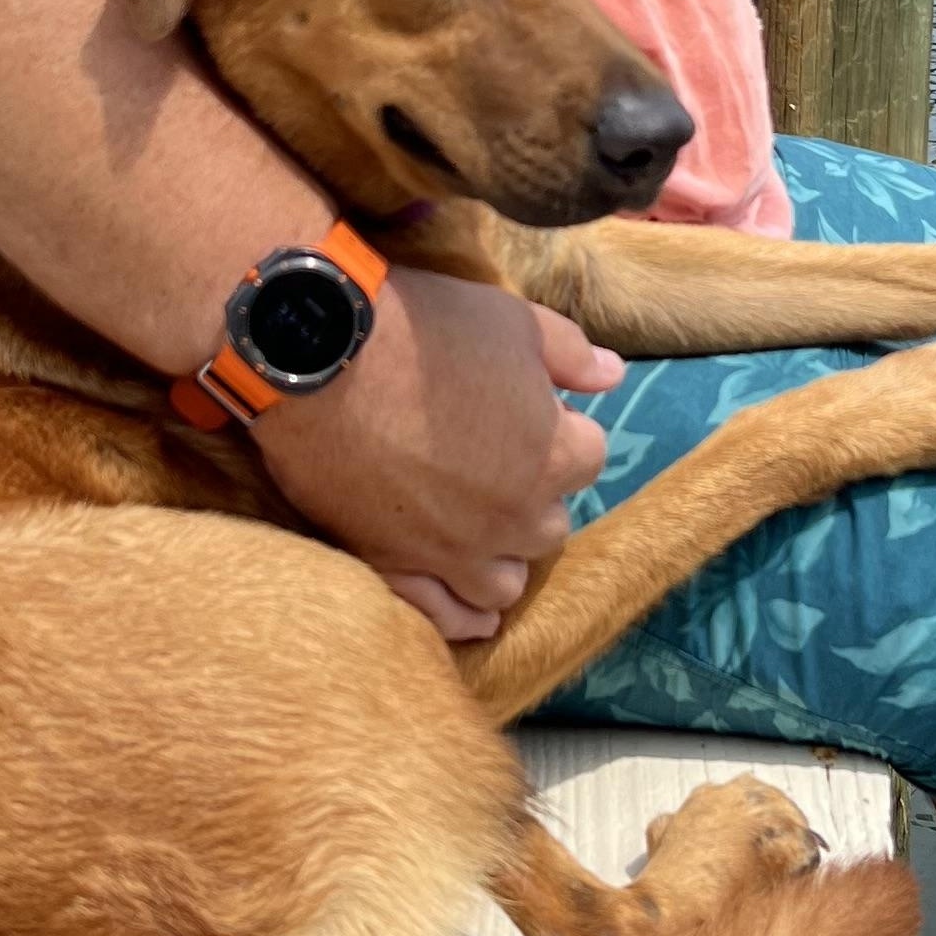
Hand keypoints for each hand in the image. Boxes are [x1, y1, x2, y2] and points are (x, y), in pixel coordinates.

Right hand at [256, 270, 621, 642]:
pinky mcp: (395, 567)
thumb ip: (571, 354)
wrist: (321, 355)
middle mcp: (513, 517)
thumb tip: (614, 375)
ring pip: (503, 582)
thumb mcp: (512, 320)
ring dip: (501, 556)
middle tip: (496, 464)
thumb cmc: (424, 331)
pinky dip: (461, 615)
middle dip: (532, 496)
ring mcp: (453, 552)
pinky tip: (470, 612)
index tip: (529, 412)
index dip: (560, 432)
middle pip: (549, 526)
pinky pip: (443, 615)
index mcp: (553, 456)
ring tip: (476, 528)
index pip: (588, 458)